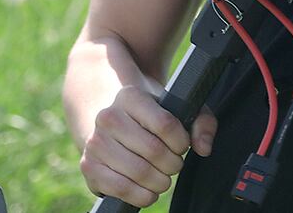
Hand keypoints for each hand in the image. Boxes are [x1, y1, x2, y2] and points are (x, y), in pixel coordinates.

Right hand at [79, 86, 217, 205]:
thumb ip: (201, 120)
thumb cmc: (149, 117)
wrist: (110, 123)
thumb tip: (203, 148)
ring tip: (163, 176)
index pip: (166, 124)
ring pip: (140, 173)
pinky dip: (143, 195)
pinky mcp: (89, 167)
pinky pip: (121, 189)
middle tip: (174, 163)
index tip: (181, 144)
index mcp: (130, 96)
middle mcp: (108, 117)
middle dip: (173, 164)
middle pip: (154, 151)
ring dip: (160, 182)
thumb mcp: (176, 107)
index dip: (181, 141)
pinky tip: (149, 190)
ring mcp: (95, 143)